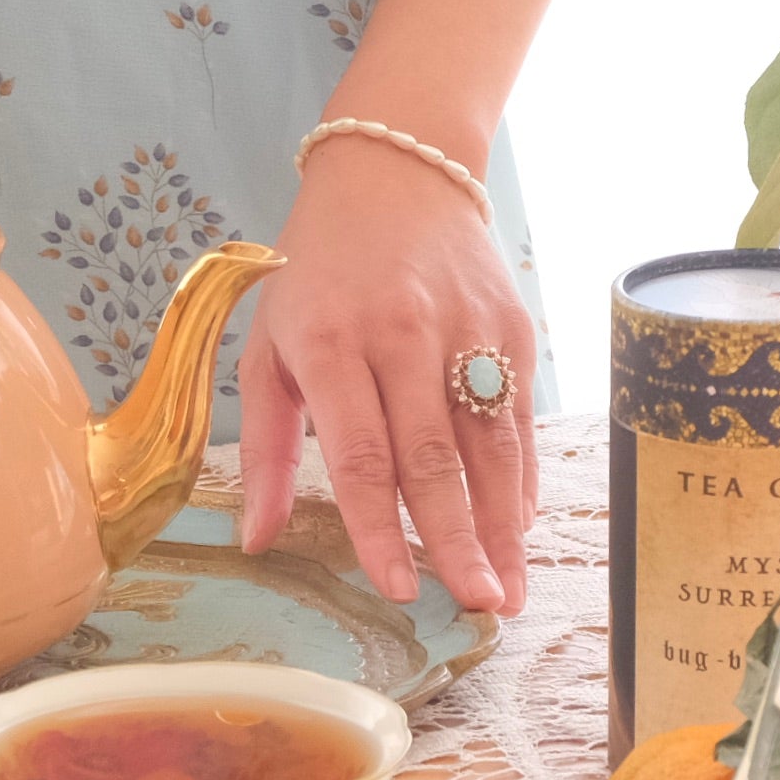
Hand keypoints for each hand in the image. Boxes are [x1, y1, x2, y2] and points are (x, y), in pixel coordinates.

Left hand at [239, 138, 536, 615]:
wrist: (397, 173)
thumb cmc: (319, 271)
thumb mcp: (269, 345)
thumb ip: (264, 446)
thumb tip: (259, 541)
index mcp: (330, 343)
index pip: (363, 456)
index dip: (383, 530)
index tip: (400, 590)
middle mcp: (402, 335)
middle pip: (435, 459)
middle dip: (459, 542)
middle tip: (479, 606)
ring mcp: (465, 329)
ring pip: (489, 445)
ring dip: (502, 526)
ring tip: (509, 590)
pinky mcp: (512, 326)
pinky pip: (519, 417)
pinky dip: (521, 478)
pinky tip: (518, 528)